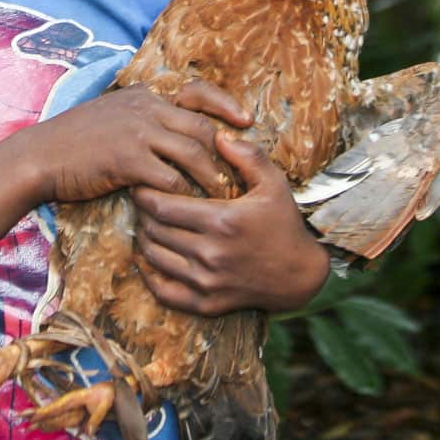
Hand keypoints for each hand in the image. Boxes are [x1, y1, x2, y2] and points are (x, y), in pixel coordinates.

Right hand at [12, 81, 251, 204]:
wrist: (39, 156)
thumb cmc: (73, 142)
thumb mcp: (110, 115)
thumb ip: (139, 117)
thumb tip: (168, 130)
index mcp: (143, 95)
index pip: (196, 91)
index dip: (225, 104)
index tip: (246, 121)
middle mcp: (144, 107)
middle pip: (201, 126)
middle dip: (224, 151)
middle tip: (238, 174)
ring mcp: (137, 131)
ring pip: (192, 153)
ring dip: (210, 177)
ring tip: (219, 196)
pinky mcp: (128, 159)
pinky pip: (170, 179)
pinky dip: (183, 195)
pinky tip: (187, 208)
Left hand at [132, 130, 329, 315]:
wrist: (299, 275)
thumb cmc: (283, 223)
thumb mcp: (274, 183)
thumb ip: (247, 156)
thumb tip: (219, 136)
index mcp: (222, 221)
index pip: (163, 206)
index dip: (144, 193)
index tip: (140, 184)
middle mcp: (211, 253)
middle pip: (154, 230)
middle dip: (142, 213)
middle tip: (141, 202)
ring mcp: (208, 282)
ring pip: (154, 258)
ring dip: (144, 239)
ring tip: (146, 224)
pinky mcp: (207, 304)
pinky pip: (165, 293)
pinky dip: (150, 276)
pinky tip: (147, 260)